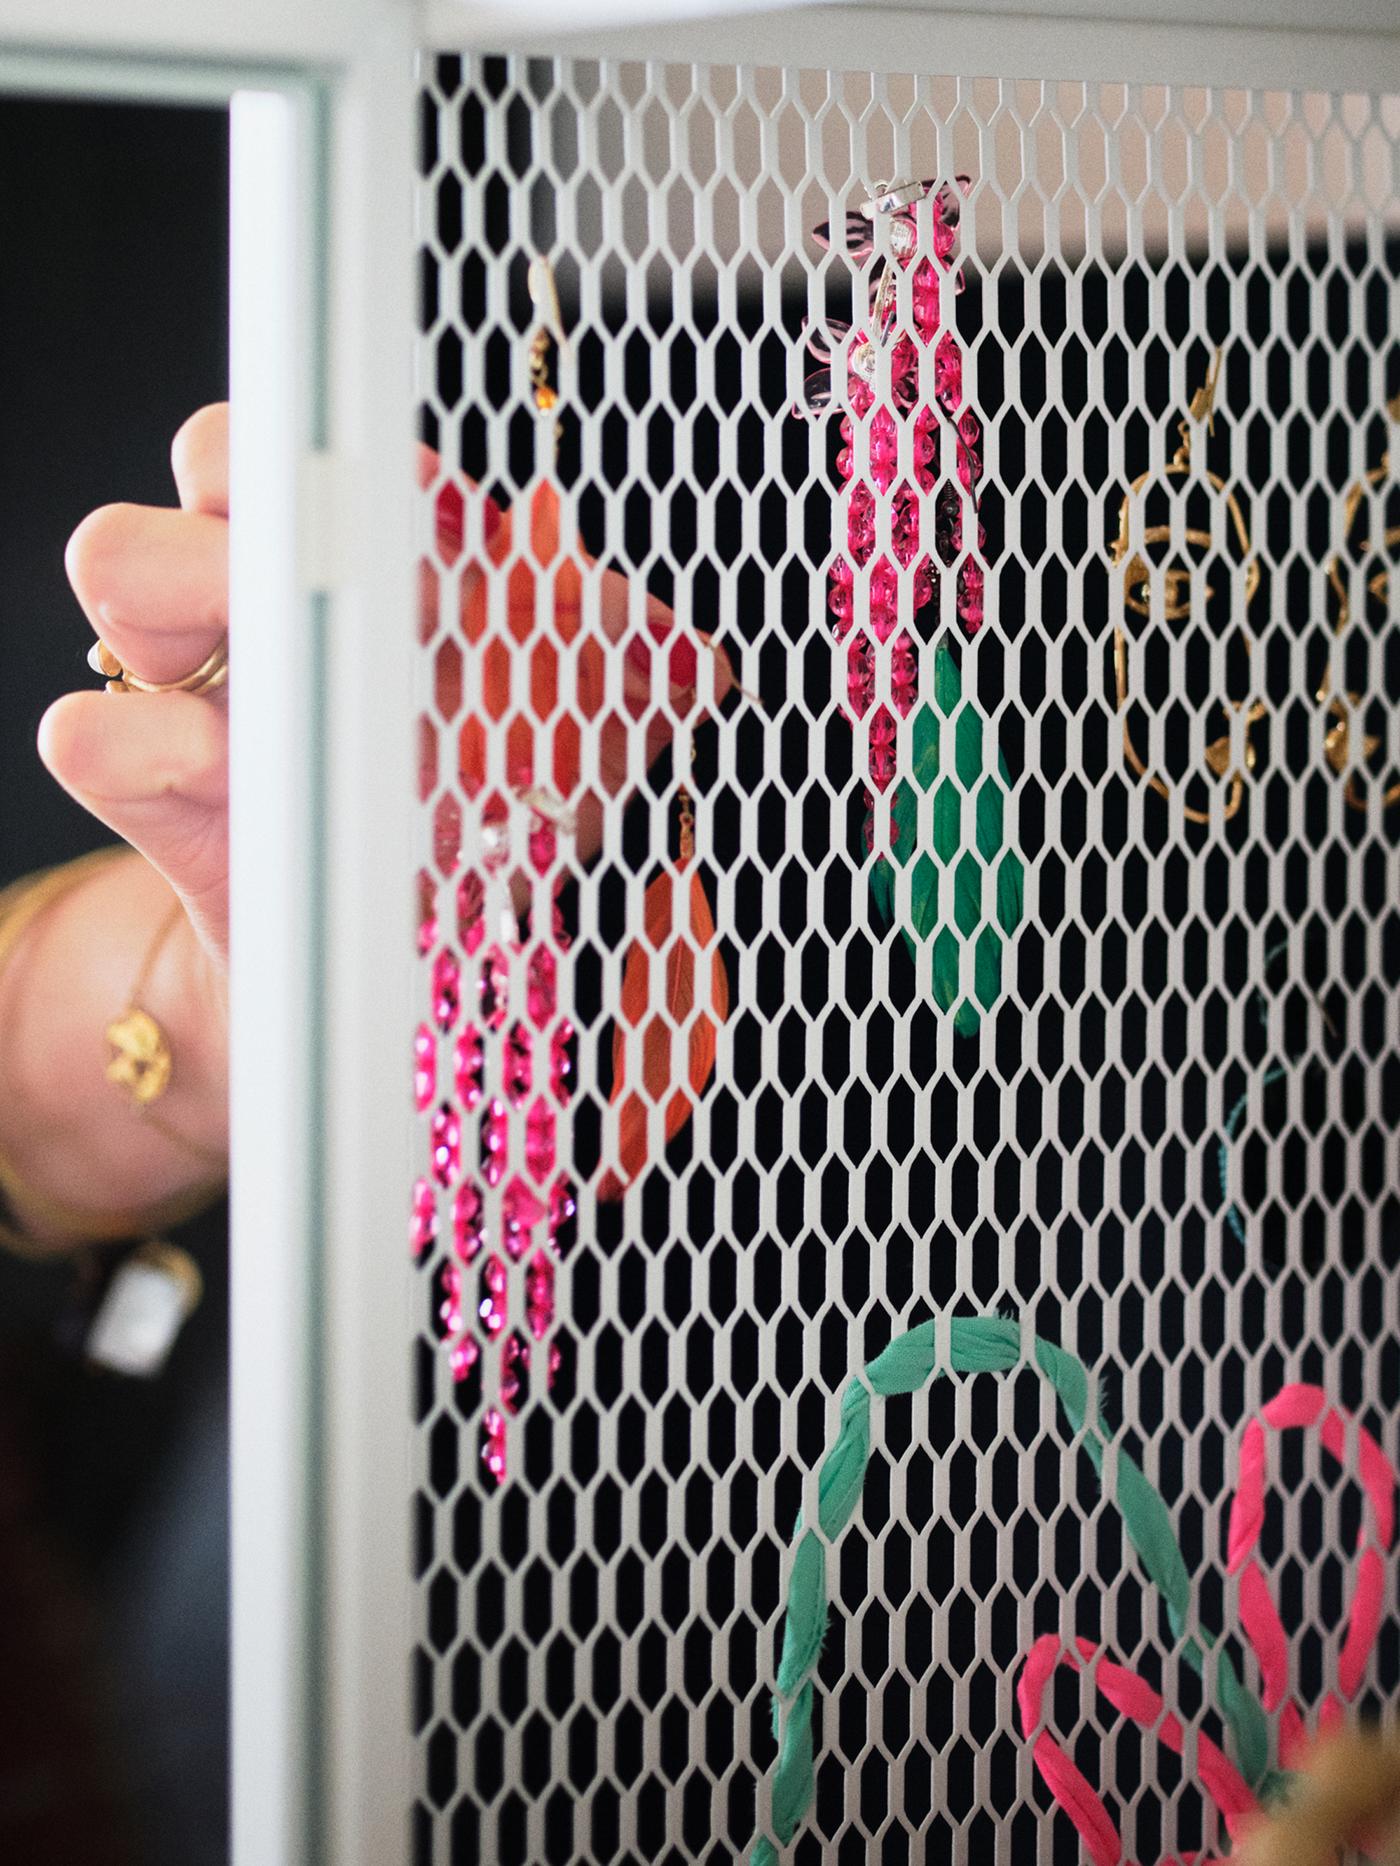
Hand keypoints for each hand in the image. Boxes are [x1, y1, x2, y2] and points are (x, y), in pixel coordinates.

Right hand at [40, 413, 732, 968]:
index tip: (419, 499)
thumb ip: (622, 669)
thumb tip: (671, 636)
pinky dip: (135, 742)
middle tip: (349, 580)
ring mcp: (200, 687)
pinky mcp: (155, 795)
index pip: (324, 435)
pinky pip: (86, 731)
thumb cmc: (480, 829)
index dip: (352, 439)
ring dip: (193, 590)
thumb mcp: (578, 745)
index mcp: (370, 564)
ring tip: (288, 673)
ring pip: (119, 559)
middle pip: (209, 459)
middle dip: (269, 489)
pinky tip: (227, 782)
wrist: (401, 967)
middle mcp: (272, 600)